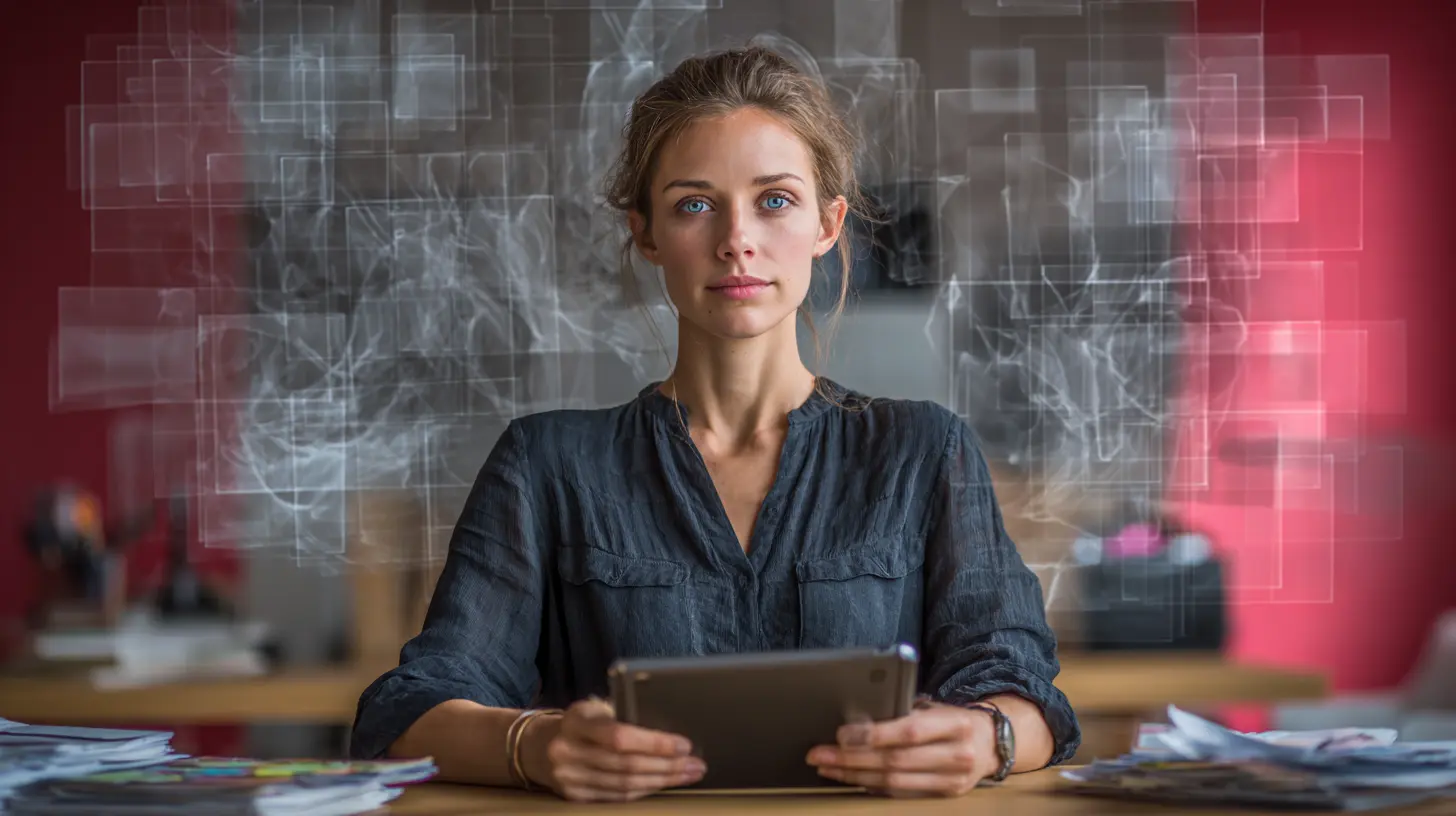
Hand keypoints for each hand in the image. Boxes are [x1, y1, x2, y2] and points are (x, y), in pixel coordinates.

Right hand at [532, 697, 705, 801]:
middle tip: (695, 764)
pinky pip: (617, 797)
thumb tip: (670, 726)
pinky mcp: (574, 796)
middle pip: (627, 765)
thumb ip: (624, 714)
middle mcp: (568, 751)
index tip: (684, 744)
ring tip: (688, 774)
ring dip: (662, 781)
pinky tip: (663, 783)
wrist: (540, 746)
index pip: (619, 736)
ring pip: (625, 785)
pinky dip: (645, 790)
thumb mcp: (595, 709)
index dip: (655, 743)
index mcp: (576, 721)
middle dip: (667, 765)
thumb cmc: (581, 723)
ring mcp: (568, 778)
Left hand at [805, 702, 997, 797]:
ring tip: (828, 767)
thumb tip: (857, 717)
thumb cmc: (953, 719)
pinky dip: (872, 786)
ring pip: (894, 782)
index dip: (872, 735)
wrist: (991, 743)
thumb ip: (903, 711)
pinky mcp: (946, 795)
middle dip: (852, 758)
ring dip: (854, 775)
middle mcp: (957, 754)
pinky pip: (900, 793)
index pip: (908, 731)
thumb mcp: (935, 707)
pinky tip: (851, 778)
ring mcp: (953, 780)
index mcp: (954, 724)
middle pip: (895, 761)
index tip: (841, 734)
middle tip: (820, 753)